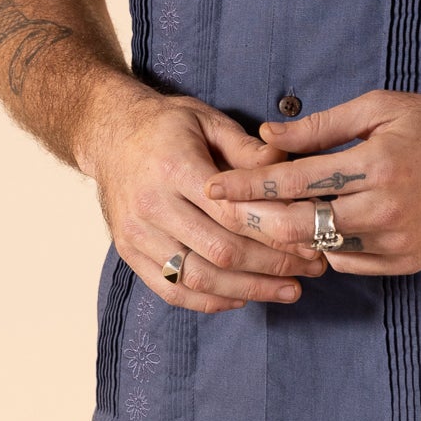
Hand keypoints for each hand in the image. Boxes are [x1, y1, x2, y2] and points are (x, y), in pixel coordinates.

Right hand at [90, 88, 327, 312]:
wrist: (109, 135)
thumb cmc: (166, 126)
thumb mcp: (207, 120)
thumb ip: (247, 149)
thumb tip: (287, 170)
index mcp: (174, 166)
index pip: (233, 212)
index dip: (276, 234)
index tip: (310, 242)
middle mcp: (151, 205)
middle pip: (220, 250)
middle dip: (271, 266)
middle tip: (311, 271)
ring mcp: (136, 234)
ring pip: (197, 278)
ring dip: (249, 290)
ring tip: (288, 291)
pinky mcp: (128, 253)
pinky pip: (172, 290)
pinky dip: (210, 300)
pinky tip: (243, 297)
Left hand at [203, 90, 420, 275]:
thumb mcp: (381, 108)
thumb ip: (322, 126)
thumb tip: (266, 135)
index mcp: (376, 163)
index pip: (295, 179)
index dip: (248, 185)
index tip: (213, 188)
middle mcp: (386, 207)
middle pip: (301, 226)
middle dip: (256, 224)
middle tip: (225, 218)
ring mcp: (400, 240)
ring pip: (323, 249)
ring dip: (289, 241)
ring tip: (262, 227)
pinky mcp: (410, 261)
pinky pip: (352, 263)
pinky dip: (327, 249)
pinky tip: (315, 234)